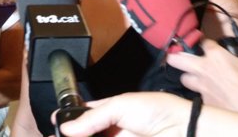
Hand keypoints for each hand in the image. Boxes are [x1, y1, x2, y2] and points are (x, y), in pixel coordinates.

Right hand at [53, 92, 189, 136]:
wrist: (182, 130)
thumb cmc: (158, 110)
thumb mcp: (121, 105)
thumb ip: (93, 117)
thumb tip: (67, 128)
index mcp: (110, 112)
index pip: (84, 117)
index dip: (68, 120)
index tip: (55, 123)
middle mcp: (112, 131)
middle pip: (85, 134)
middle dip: (71, 135)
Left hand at [166, 39, 237, 124]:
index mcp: (217, 56)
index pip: (204, 43)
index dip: (206, 44)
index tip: (208, 46)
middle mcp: (204, 69)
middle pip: (177, 59)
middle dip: (175, 57)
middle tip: (177, 57)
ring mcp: (202, 87)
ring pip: (184, 79)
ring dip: (188, 78)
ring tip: (194, 79)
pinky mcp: (204, 103)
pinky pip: (196, 97)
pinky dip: (200, 96)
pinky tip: (207, 97)